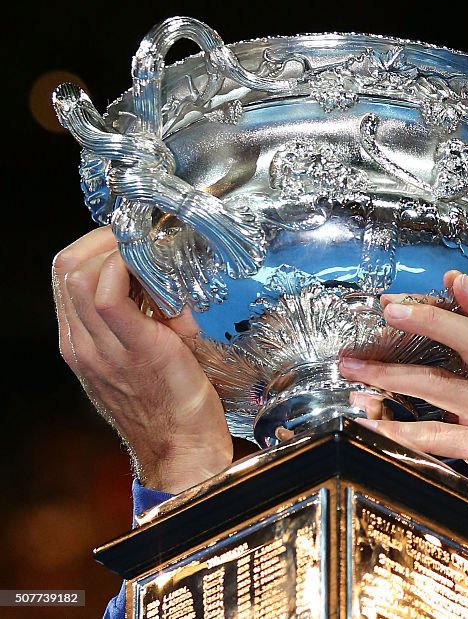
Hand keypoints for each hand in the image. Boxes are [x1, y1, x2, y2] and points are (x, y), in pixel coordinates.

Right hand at [53, 227, 232, 492]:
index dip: (94, 247)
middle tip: (138, 232)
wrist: (183, 452)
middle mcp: (82, 346)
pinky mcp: (137, 350)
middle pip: (66, 268)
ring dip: (114, 247)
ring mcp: (103, 350)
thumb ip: (143, 323)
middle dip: (100, 238)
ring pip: (80, 276)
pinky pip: (111, 297)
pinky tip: (153, 266)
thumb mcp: (144, 357)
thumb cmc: (172, 407)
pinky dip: (127, 270)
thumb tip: (167, 283)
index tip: (128, 236)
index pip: (66, 277)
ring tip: (146, 245)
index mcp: (81, 345)